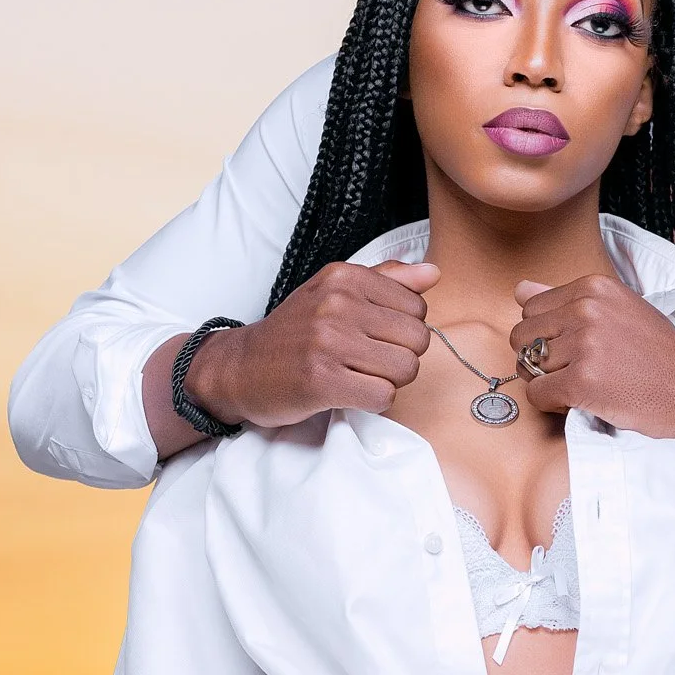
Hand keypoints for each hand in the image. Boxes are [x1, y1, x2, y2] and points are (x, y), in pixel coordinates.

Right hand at [188, 258, 438, 426]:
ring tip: (357, 376)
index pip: (417, 308)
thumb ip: (386, 280)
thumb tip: (434, 272)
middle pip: (417, 340)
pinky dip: (373, 401)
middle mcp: (337, 304)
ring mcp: (328, 342)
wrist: (240, 368)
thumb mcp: (333, 292)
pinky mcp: (322, 380)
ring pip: (405, 369)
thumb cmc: (294, 333)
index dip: (402, 331)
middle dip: (400, 358)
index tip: (373, 337)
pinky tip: (349, 392)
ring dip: (388, 381)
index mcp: (344, 277)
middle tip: (366, 361)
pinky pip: (383, 396)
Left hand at [509, 275, 674, 442]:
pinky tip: (581, 401)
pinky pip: (537, 395)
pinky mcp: (583, 382)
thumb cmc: (659, 353)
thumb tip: (519, 289)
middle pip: (521, 337)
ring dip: (547, 383)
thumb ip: (568, 299)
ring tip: (583, 386)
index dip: (545, 335)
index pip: (530, 308)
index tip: (574, 349)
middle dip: (538, 359)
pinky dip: (552, 404)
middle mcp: (586, 310)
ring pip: (526, 367)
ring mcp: (584, 345)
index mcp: (593, 287)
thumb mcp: (619, 309)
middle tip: (574, 371)